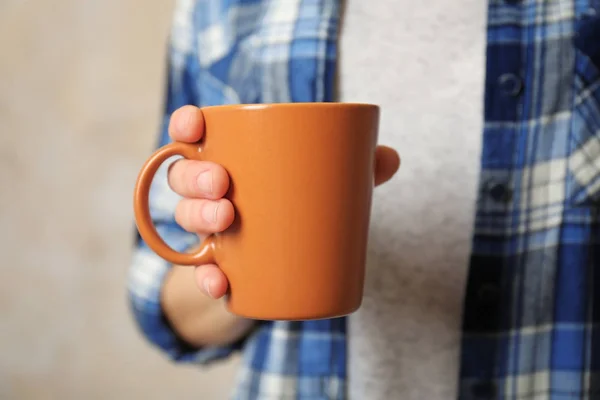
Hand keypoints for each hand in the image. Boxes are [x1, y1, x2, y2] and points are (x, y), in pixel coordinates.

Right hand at [167, 105, 400, 298]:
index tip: (195, 123)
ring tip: (226, 219)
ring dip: (196, 216)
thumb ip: (353, 167)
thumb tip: (389, 157)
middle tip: (223, 183)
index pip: (192, 135)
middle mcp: (207, 193)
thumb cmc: (296, 208)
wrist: (280, 267)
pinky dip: (205, 278)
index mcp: (227, 160)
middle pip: (183, 177)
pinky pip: (198, 272)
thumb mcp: (323, 185)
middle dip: (194, 176)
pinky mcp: (215, 267)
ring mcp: (207, 231)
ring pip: (184, 218)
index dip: (185, 125)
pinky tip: (220, 282)